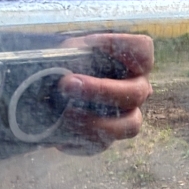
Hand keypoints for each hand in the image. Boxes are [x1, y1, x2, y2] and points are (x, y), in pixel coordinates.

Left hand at [57, 33, 153, 151]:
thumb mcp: (68, 52)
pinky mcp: (106, 140)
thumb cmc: (65, 66)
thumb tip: (68, 66)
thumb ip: (74, 54)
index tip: (89, 44)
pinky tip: (59, 132)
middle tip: (67, 85)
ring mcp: (126, 118)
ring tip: (65, 115)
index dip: (120, 46)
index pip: (142, 50)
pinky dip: (79, 139)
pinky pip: (102, 144)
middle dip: (101, 90)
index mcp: (131, 63)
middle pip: (136, 93)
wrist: (46, 95)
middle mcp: (136, 90)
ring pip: (129, 125)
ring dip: (96, 121)